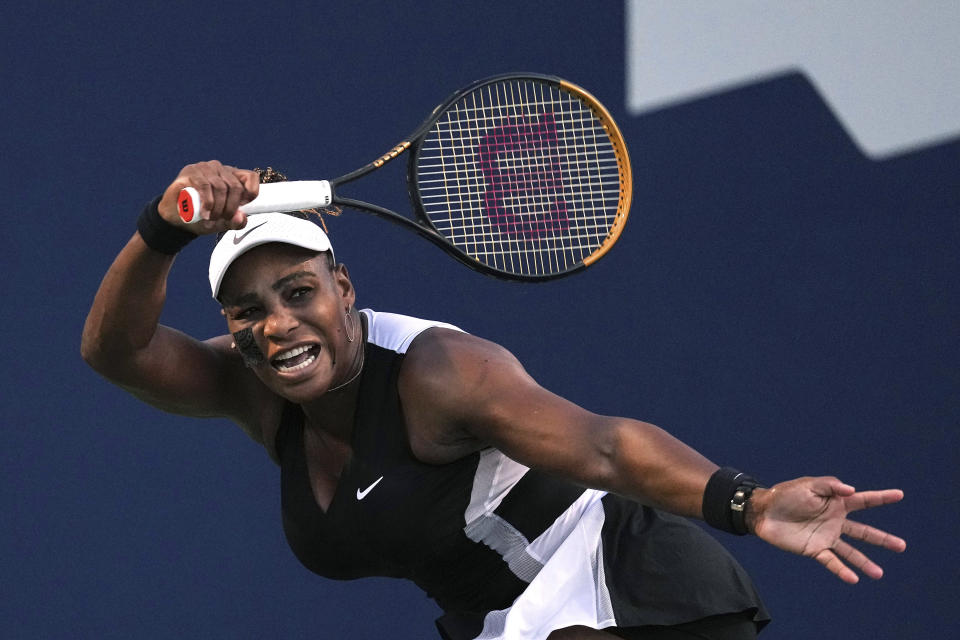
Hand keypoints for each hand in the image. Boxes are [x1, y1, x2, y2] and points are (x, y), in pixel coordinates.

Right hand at [157, 160, 259, 234]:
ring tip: (211, 218)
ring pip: (221, 186)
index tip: (242, 208)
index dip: (251, 193)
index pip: (251, 177)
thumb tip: (241, 217)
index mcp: (232, 177)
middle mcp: (220, 169)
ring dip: (218, 207)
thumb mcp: (223, 223)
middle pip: (236, 186)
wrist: (176, 219)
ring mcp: (205, 168)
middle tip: (222, 219)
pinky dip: (207, 201)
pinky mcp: (191, 171)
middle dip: (231, 207)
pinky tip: (205, 212)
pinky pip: (205, 185)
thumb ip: (236, 222)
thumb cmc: (202, 218)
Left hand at [749, 476, 905, 583]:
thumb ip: (830, 485)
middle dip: (882, 539)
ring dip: (865, 562)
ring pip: (851, 551)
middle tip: (902, 546)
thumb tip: (852, 490)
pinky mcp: (814, 549)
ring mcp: (826, 536)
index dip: (881, 497)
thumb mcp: (808, 485)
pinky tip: (853, 579)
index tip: (900, 495)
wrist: (764, 512)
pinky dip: (841, 570)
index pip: (863, 500)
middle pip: (864, 531)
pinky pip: (831, 561)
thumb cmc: (786, 495)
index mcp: (836, 503)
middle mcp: (835, 521)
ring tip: (879, 574)